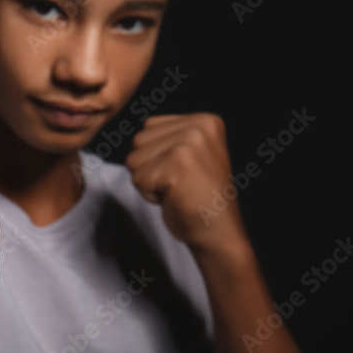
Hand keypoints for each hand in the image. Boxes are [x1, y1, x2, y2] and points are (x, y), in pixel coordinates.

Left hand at [125, 113, 248, 256]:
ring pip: (134, 158)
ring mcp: (188, 143)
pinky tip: (174, 198)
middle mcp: (198, 125)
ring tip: (176, 189)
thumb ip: (168, 138)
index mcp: (205, 120)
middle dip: (150, 167)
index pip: (149, 127)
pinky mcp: (176, 164)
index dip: (156, 155)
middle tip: (179, 183)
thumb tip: (136, 135)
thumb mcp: (190, 154)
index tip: (182, 171)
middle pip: (138, 140)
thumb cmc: (198, 198)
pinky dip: (149, 195)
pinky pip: (138, 178)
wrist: (218, 232)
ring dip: (148, 180)